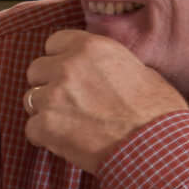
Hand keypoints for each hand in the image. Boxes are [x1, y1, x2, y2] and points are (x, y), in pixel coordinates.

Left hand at [24, 29, 187, 173]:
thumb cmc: (156, 111)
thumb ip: (106, 64)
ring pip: (31, 99)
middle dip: (48, 85)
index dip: (60, 59)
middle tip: (69, 102)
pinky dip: (45, 137)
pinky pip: (31, 128)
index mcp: (91, 47)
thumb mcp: (138, 70)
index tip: (69, 73)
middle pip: (36, 70)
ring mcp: (53, 96)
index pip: (54, 42)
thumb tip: (97, 69)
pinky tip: (68, 141)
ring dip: (46, 111)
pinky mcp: (46, 125)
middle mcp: (67, 66)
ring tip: (72, 124)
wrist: (155, 146)